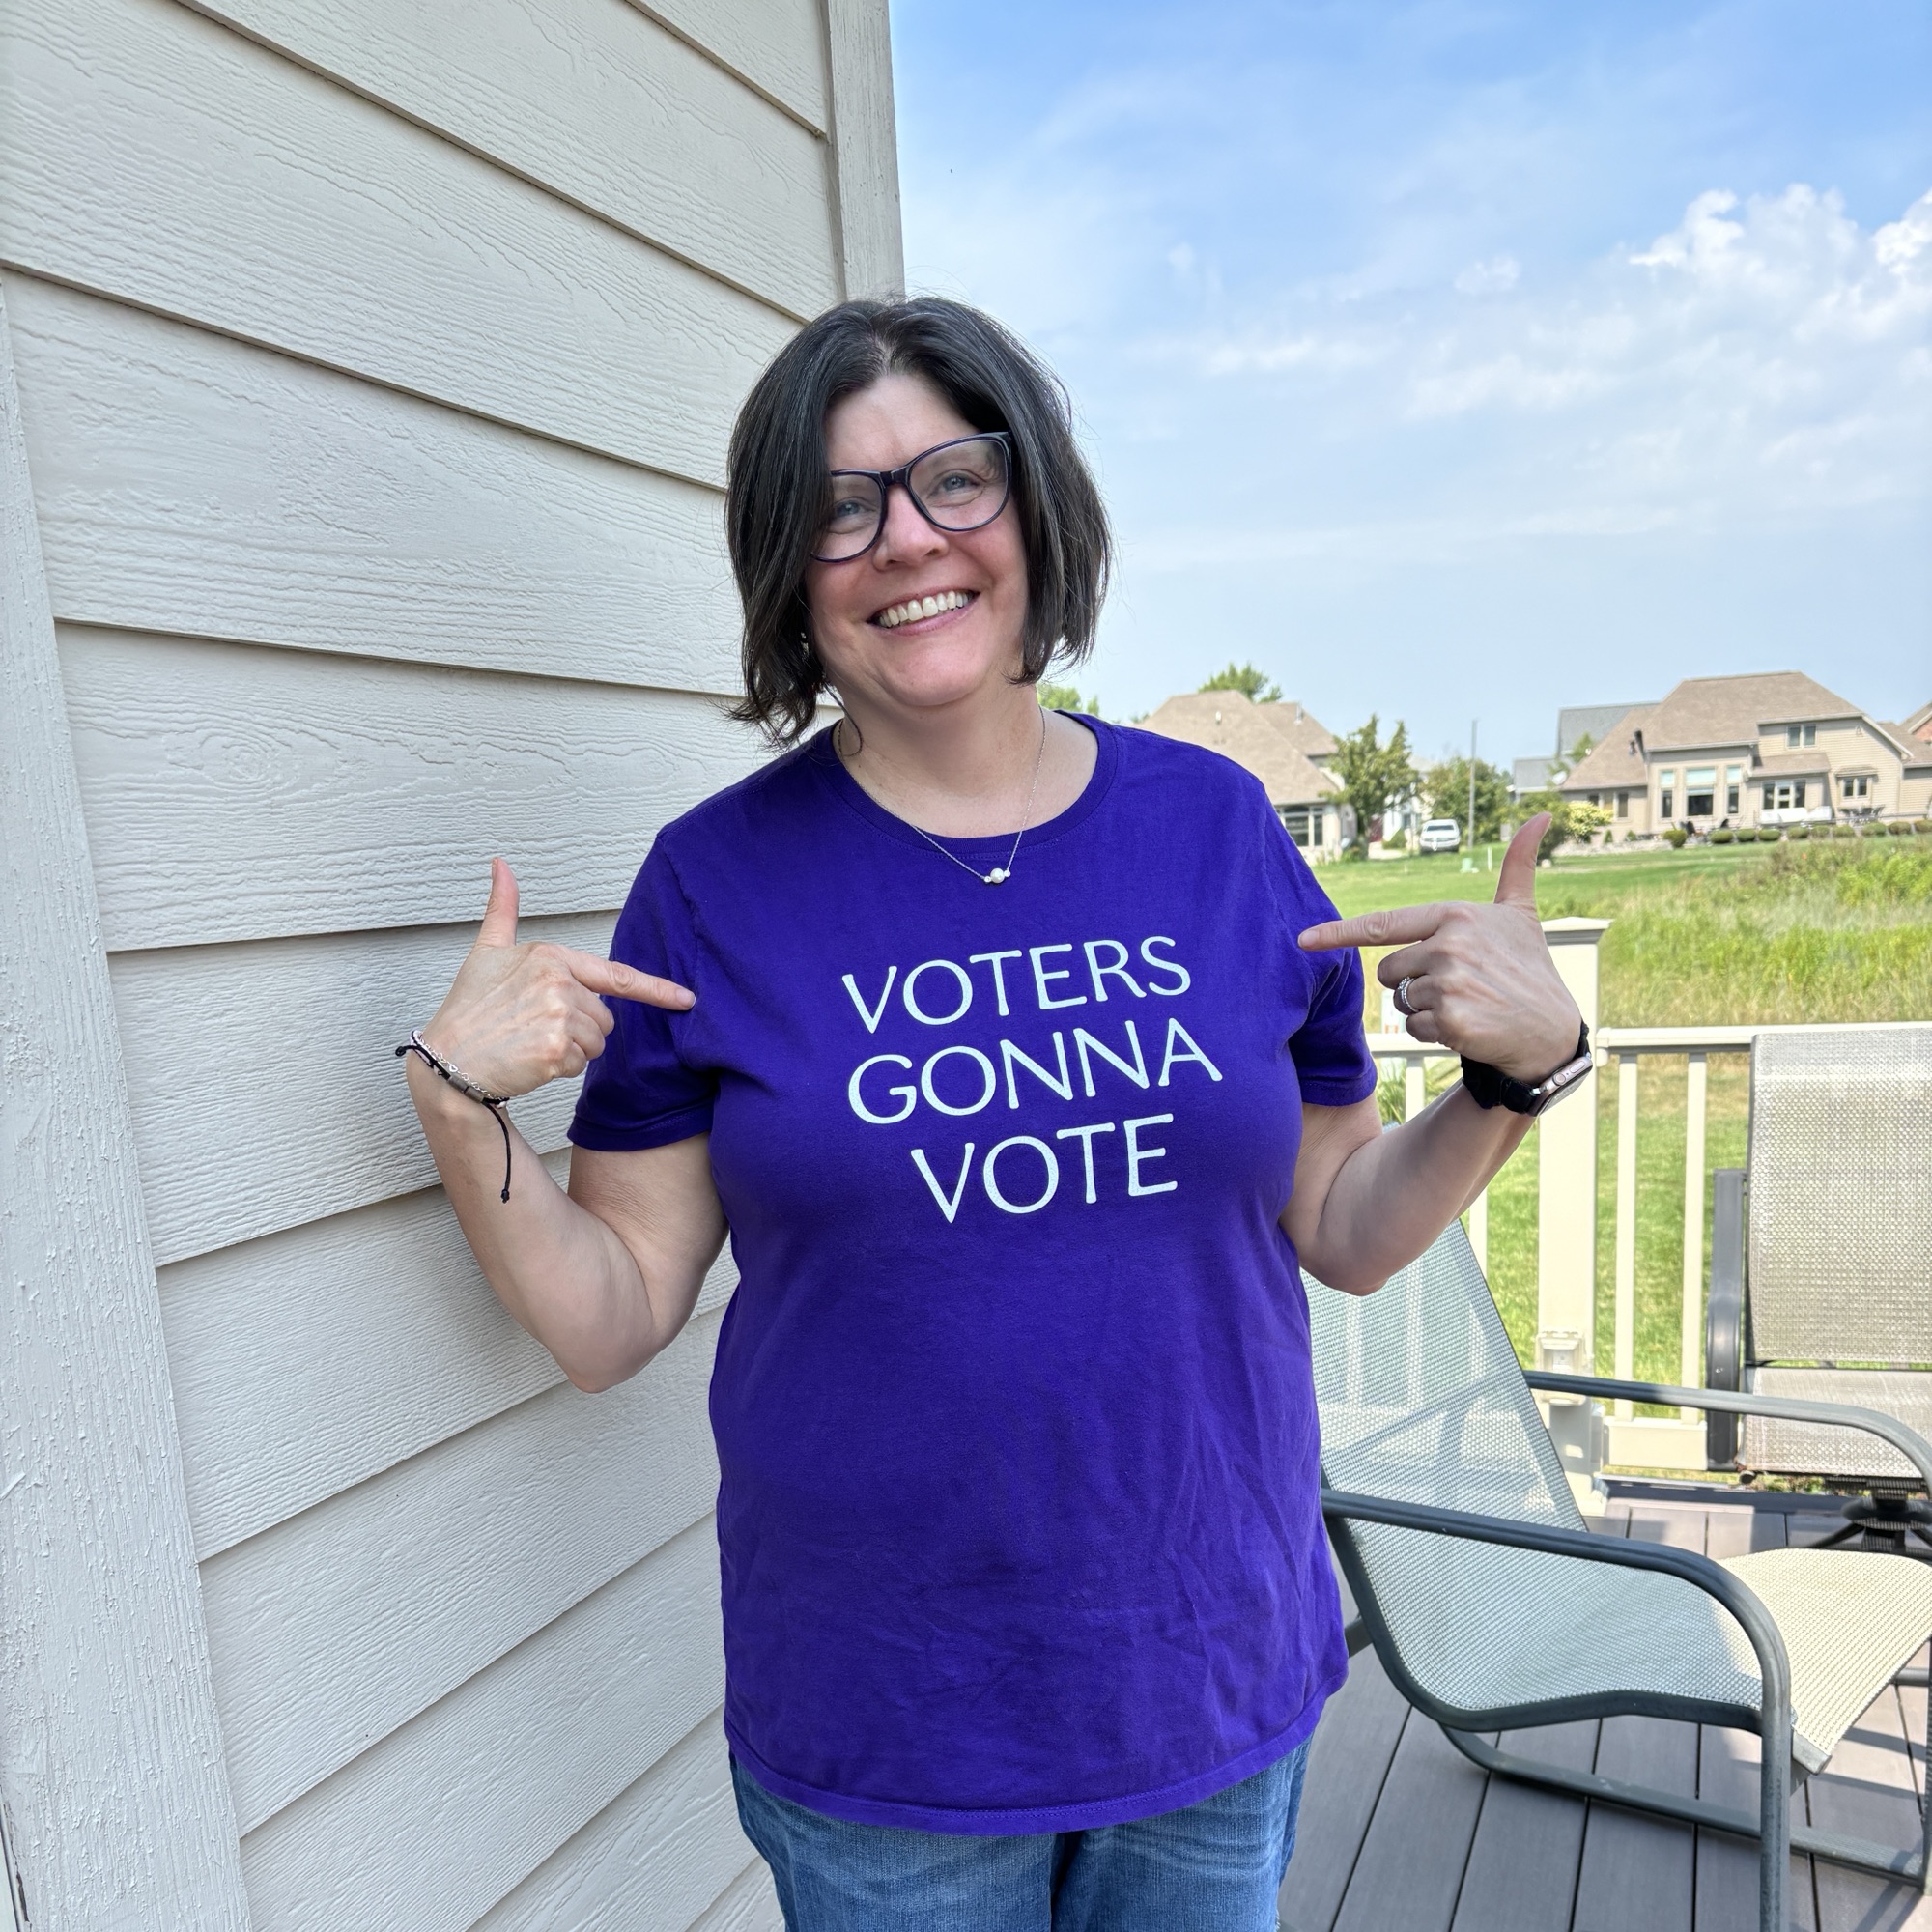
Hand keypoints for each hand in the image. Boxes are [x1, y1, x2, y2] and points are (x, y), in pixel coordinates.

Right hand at [418, 859, 694, 1098]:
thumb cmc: (469, 1007)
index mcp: (551, 956)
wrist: (448, 1060)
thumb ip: (502, 908)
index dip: (657, 990)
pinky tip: (529, 1061)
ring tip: (529, 1042)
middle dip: (578, 1028)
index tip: (687, 1000)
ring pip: (596, 1044)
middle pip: (604, 1018)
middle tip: (534, 1027)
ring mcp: (561, 1016)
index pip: (616, 975)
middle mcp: (560, 983)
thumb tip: (501, 864)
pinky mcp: (558, 1050)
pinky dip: (560, 1070)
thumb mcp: (486, 951)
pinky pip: (581, 1065)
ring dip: (570, 1051)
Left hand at [1297, 816, 1580, 1081]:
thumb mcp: (1522, 914)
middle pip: (1390, 971)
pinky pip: (1413, 1029)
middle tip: (1460, 985)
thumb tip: (1541, 816)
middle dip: (1414, 982)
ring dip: (1426, 1010)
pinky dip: (1435, 1034)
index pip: (1383, 925)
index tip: (1303, 940)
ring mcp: (1449, 983)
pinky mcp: (1451, 1021)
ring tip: (1469, 1005)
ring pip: (1401, 1002)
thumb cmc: (1531, 969)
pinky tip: (1469, 1028)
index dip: (1339, 933)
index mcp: (1455, 916)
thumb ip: (1518, 867)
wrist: (1552, 1031)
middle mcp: (1449, 945)